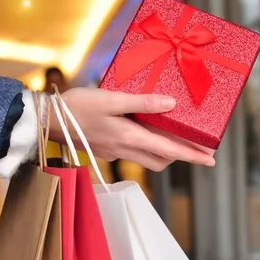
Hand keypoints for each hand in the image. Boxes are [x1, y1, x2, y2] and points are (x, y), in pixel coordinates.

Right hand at [48, 88, 215, 171]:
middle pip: (162, 161)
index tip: (211, 160)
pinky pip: (134, 153)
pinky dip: (147, 147)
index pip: (170, 151)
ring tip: (175, 139)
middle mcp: (125, 149)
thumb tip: (171, 104)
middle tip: (197, 147)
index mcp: (130, 138)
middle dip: (181, 157)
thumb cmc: (77, 107)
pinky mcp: (106, 149)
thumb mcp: (112, 98)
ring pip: (149, 159)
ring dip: (165, 153)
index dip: (192, 156)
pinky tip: (146, 131)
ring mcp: (115, 151)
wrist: (48, 121)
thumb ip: (143, 102)